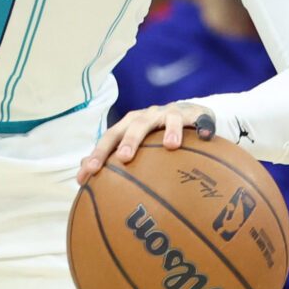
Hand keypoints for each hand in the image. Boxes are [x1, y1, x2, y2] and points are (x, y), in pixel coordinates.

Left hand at [80, 103, 211, 181]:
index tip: (85, 176)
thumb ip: (111, 156)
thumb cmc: (155, 136)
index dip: (97, 155)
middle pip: (134, 126)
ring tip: (171, 146)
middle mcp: (147, 116)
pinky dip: (202, 126)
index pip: (109, 138)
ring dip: (169, 131)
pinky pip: (199, 119)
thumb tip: (82, 173)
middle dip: (129, 141)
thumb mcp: (134, 144)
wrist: (185, 115)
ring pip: (168, 118)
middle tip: (124, 159)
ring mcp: (170, 113)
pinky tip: (205, 135)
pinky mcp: (193, 113)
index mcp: (128, 125)